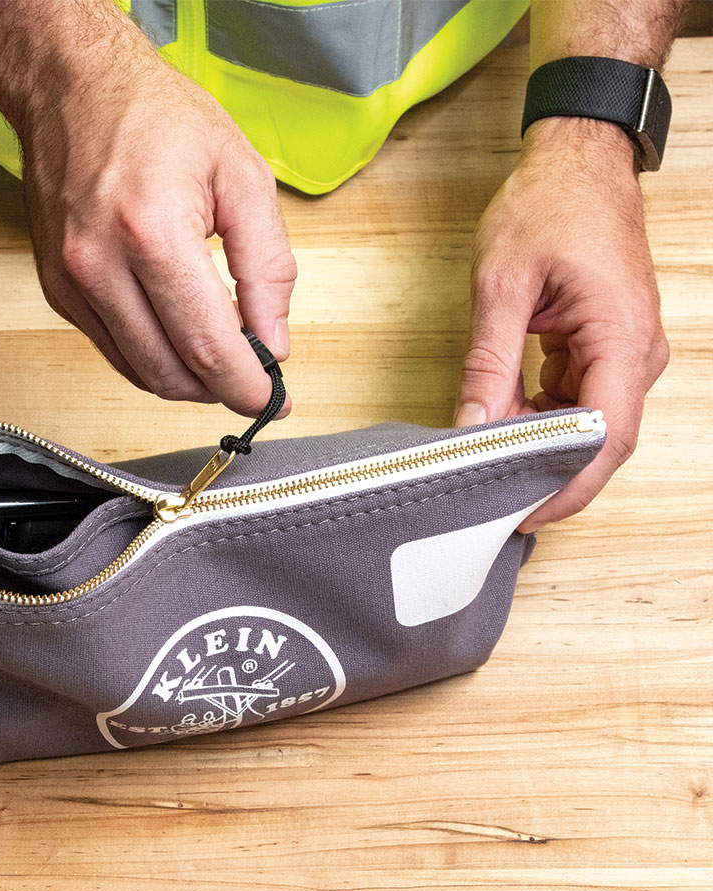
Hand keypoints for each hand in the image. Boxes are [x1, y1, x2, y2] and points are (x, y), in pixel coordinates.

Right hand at [14, 15, 295, 416]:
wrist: (72, 86)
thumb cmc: (155, 116)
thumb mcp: (242, 177)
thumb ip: (268, 267)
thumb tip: (273, 341)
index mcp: (152, 232)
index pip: (208, 347)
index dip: (247, 386)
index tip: (272, 399)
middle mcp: (100, 265)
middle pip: (172, 373)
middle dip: (221, 387)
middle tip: (252, 375)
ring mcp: (72, 284)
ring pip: (141, 373)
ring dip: (188, 380)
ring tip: (220, 355)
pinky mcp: (58, 291)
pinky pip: (115, 352)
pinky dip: (154, 358)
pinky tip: (179, 334)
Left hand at [455, 117, 668, 531]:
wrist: (577, 161)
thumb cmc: (549, 205)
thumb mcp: (502, 286)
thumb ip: (487, 364)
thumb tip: (470, 425)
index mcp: (621, 337)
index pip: (603, 438)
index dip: (563, 485)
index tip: (521, 513)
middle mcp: (636, 353)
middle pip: (599, 443)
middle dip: (548, 476)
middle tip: (494, 500)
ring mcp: (625, 353)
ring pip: (586, 426)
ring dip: (539, 446)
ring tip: (488, 460)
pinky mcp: (606, 349)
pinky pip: (577, 401)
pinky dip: (540, 419)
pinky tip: (502, 422)